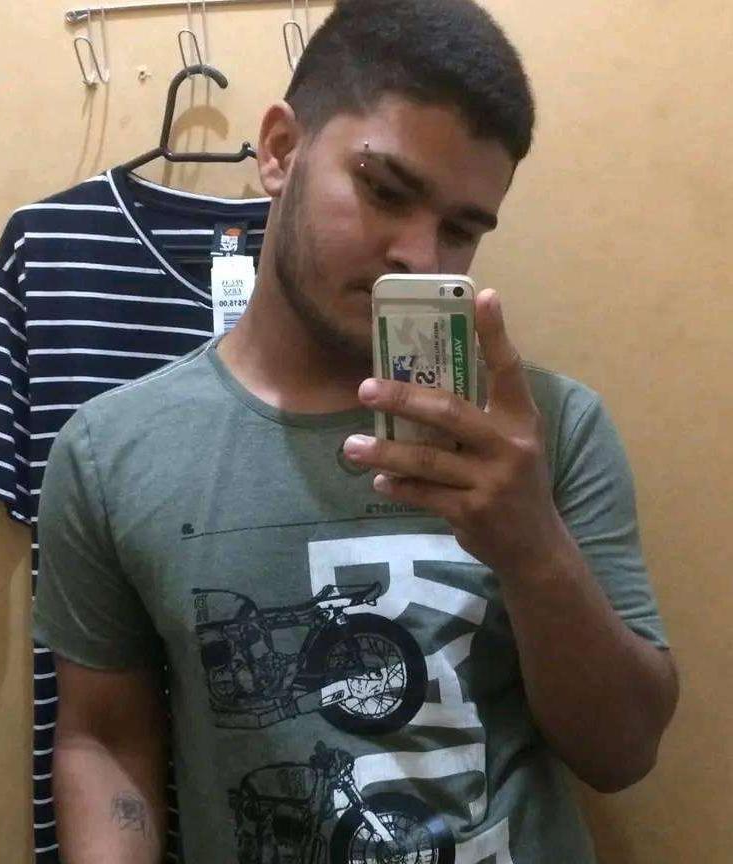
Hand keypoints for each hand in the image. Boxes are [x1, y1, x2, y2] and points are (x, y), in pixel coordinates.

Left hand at [344, 289, 566, 576]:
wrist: (535, 546)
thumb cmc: (515, 483)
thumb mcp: (513, 442)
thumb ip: (480, 415)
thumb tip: (422, 384)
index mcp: (520, 420)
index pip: (508, 369)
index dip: (495, 333)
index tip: (481, 294)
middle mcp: (509, 446)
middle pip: (450, 412)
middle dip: (403, 398)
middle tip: (366, 388)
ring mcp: (491, 482)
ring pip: (426, 460)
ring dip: (384, 453)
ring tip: (351, 447)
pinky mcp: (472, 512)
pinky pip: (424, 495)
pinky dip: (398, 487)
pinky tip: (379, 481)